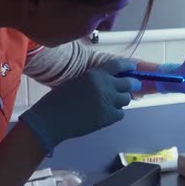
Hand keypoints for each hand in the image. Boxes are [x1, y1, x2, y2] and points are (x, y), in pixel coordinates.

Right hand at [20, 59, 140, 152]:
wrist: (50, 120)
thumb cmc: (59, 100)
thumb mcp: (78, 81)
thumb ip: (96, 80)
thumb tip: (112, 82)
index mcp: (94, 74)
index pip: (118, 65)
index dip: (128, 66)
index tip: (133, 67)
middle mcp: (104, 85)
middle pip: (128, 83)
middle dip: (133, 85)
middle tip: (134, 87)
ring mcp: (108, 101)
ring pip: (126, 99)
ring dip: (121, 100)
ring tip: (111, 102)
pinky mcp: (108, 116)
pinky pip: (120, 114)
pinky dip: (116, 114)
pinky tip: (105, 114)